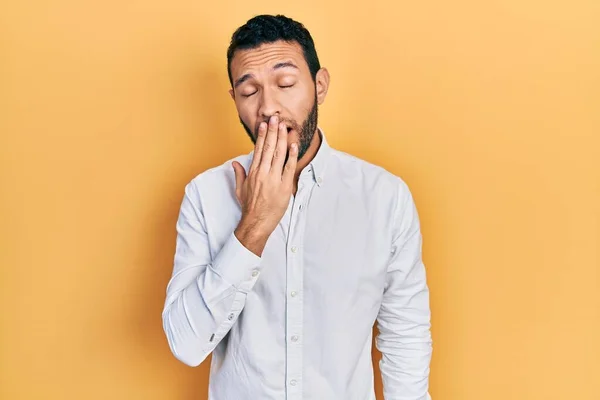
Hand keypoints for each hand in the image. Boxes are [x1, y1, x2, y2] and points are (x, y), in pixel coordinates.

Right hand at [231, 115, 297, 254]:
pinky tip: (293, 144)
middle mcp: (263, 173)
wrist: (257, 222)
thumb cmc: (249, 207)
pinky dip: (291, 155)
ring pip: (279, 154)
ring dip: (282, 138)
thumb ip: (239, 174)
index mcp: (253, 172)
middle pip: (269, 148)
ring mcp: (274, 179)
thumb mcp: (240, 189)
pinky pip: (289, 168)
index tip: (264, 124)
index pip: (258, 149)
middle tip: (275, 118)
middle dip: (272, 131)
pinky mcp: (284, 186)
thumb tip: (235, 163)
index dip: (262, 135)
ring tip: (284, 126)